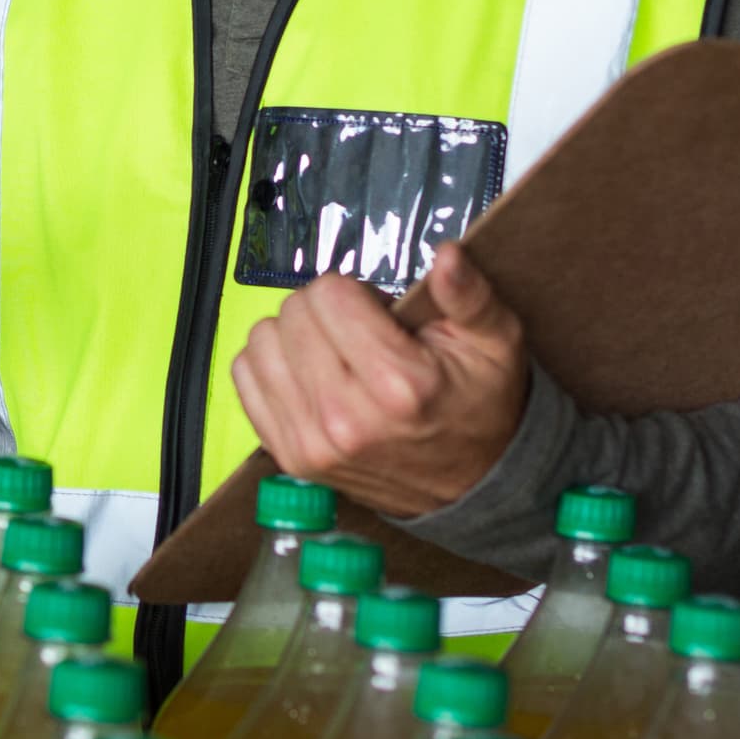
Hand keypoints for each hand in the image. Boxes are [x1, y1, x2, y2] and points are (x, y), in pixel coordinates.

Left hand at [228, 242, 531, 522]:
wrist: (471, 482)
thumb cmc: (478, 405)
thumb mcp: (494, 342)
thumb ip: (468, 295)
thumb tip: (447, 256)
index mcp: (400, 385)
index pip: (331, 294)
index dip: (356, 292)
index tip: (380, 314)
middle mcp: (347, 419)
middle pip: (294, 314)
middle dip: (325, 310)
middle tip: (362, 336)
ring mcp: (312, 443)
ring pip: (262, 341)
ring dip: (294, 336)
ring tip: (336, 355)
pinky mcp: (289, 456)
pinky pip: (245, 379)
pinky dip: (271, 365)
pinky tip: (308, 374)